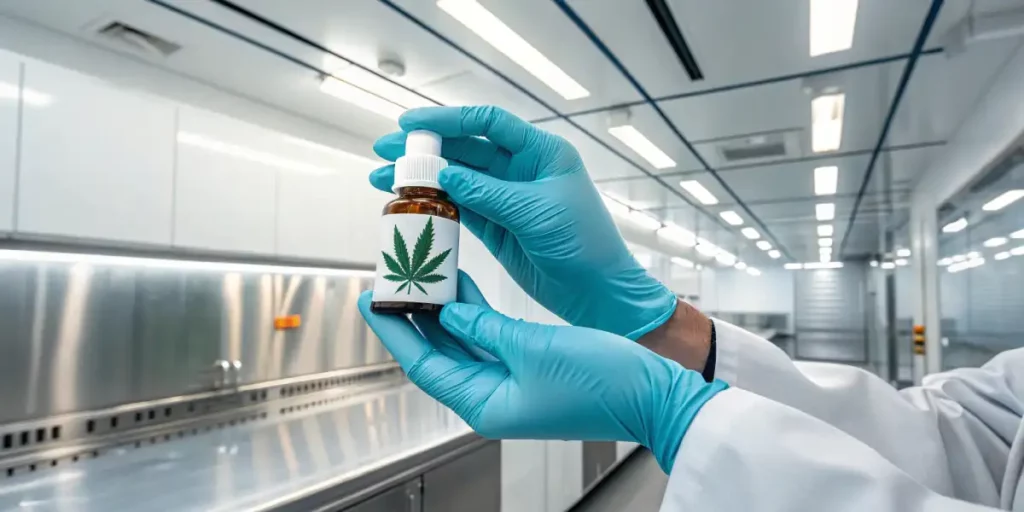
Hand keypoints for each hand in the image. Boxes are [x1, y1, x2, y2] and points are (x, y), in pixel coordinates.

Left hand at [357, 272, 727, 471]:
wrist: (651, 394)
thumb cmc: (601, 384)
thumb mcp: (532, 348)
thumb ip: (485, 328)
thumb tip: (450, 313)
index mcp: (486, 405)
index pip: (423, 365)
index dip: (394, 331)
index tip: (372, 300)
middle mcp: (493, 397)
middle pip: (437, 353)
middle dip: (413, 317)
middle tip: (392, 281)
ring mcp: (511, 383)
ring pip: (462, 342)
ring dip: (442, 310)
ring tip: (421, 275)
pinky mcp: (529, 366)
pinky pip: (488, 337)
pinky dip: (473, 312)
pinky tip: (461, 285)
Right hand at [370, 106, 676, 339]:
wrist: (599, 293)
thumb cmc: (584, 246)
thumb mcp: (534, 213)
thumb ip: (488, 192)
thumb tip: (445, 174)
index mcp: (542, 152)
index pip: (489, 122)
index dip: (449, 119)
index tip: (412, 124)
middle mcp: (523, 169)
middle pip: (466, 148)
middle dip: (425, 150)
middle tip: (385, 152)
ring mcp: (507, 198)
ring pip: (457, 179)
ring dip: (422, 178)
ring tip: (384, 180)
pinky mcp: (498, 227)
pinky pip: (460, 208)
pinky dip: (434, 205)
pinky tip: (408, 204)